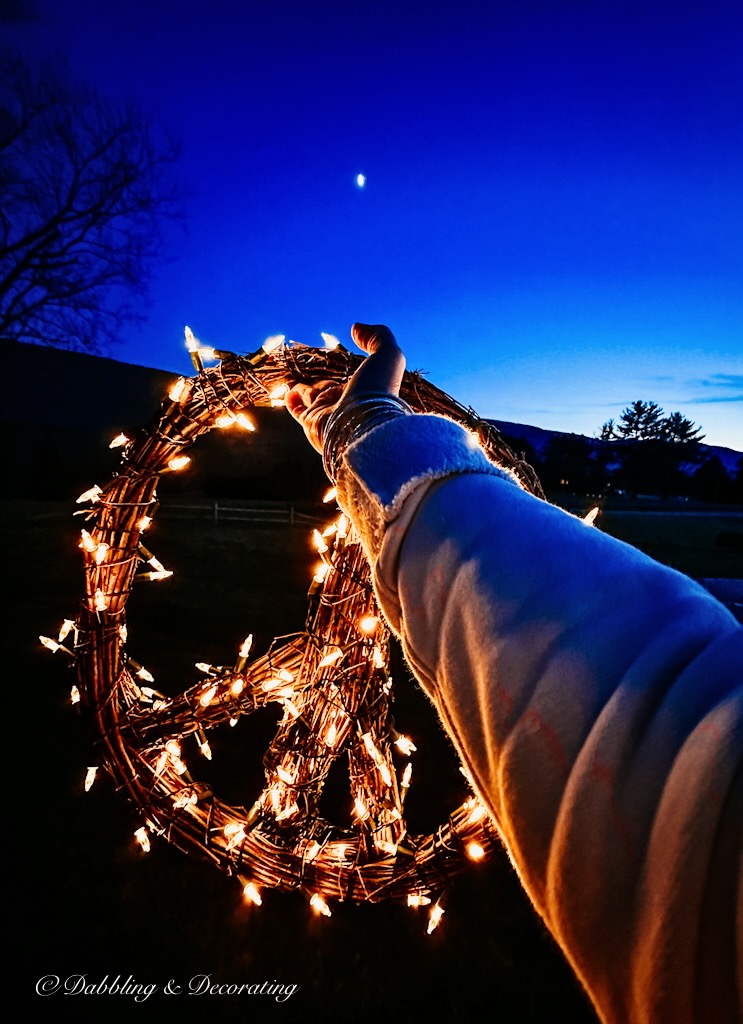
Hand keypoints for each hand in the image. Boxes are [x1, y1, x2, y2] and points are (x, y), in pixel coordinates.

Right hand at [286, 323, 404, 452]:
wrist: (361, 425)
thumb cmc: (378, 391)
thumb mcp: (388, 356)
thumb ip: (378, 337)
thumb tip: (357, 328)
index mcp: (365, 391)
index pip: (352, 379)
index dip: (345, 370)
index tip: (338, 361)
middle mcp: (346, 403)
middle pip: (331, 389)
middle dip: (324, 382)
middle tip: (315, 374)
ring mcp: (328, 413)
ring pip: (312, 398)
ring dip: (304, 390)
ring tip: (297, 384)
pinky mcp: (311, 421)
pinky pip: (298, 410)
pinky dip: (291, 401)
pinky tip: (289, 392)